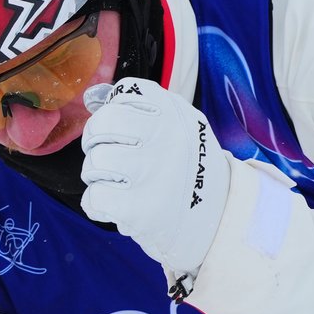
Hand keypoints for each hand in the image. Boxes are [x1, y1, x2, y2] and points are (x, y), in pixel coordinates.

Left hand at [80, 78, 230, 277]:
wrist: (219, 220)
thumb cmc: (191, 171)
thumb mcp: (184, 128)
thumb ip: (147, 113)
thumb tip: (99, 105)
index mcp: (175, 112)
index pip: (125, 93)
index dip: (113, 111)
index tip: (121, 129)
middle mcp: (165, 136)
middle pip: (103, 124)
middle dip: (96, 141)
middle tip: (107, 156)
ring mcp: (150, 171)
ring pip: (95, 161)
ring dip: (96, 175)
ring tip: (116, 184)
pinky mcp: (138, 208)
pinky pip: (94, 196)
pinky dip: (97, 204)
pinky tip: (114, 206)